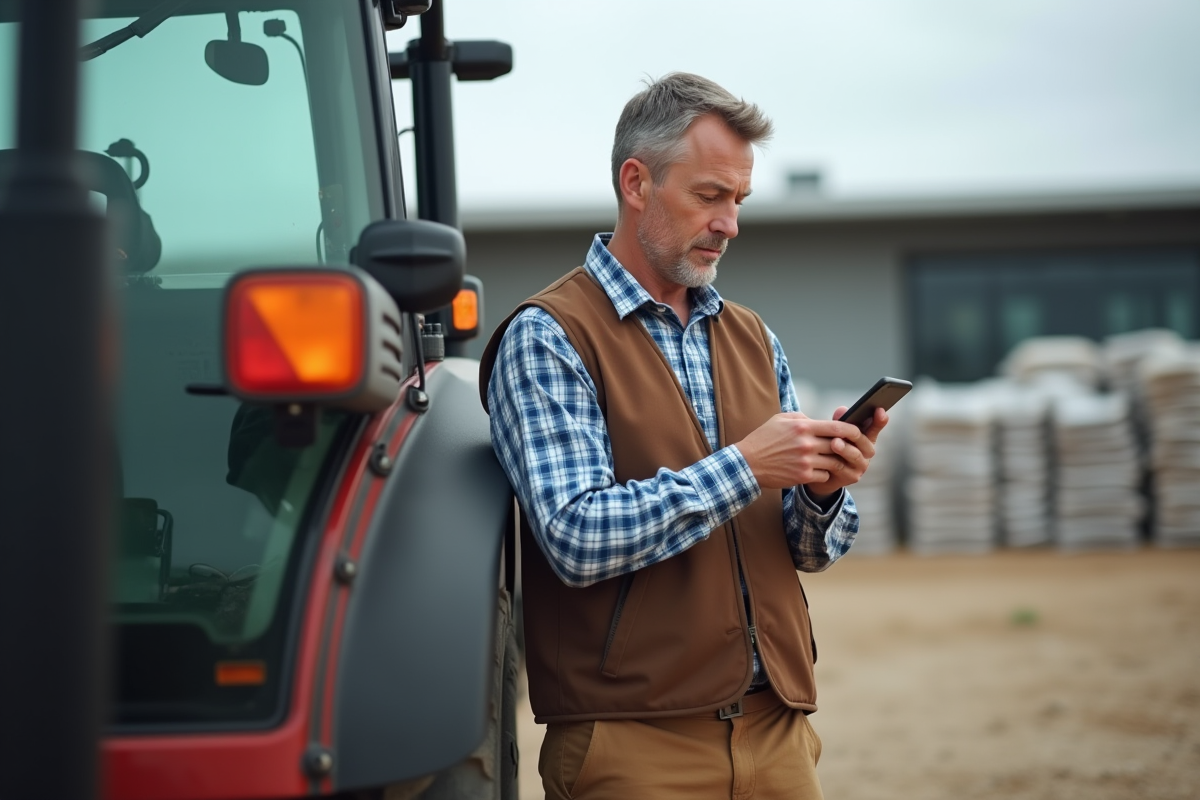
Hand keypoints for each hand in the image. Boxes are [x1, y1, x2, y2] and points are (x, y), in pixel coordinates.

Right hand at [737, 411, 870, 489]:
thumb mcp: (781, 420)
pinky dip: (825, 473)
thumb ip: (802, 418)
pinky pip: (824, 475)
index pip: (837, 427)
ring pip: (835, 462)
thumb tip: (819, 421)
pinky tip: (820, 470)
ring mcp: (805, 461)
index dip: (853, 430)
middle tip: (852, 449)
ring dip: (838, 462)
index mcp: (803, 427)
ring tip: (837, 460)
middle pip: (840, 446)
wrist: (747, 463)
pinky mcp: (802, 476)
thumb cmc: (763, 439)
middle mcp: (806, 444)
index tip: (858, 432)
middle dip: (849, 448)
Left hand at [805, 406, 888, 499]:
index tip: (880, 410)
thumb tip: (842, 410)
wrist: (821, 471)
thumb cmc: (830, 447)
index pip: (875, 427)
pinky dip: (833, 463)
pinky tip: (824, 459)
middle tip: (845, 429)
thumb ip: (839, 422)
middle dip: (855, 434)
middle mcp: (867, 451)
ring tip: (834, 443)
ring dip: (845, 449)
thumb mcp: (834, 432)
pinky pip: (843, 469)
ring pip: (855, 455)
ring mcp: (861, 465)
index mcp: (865, 437)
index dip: (879, 420)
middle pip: (864, 441)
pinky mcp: (851, 477)